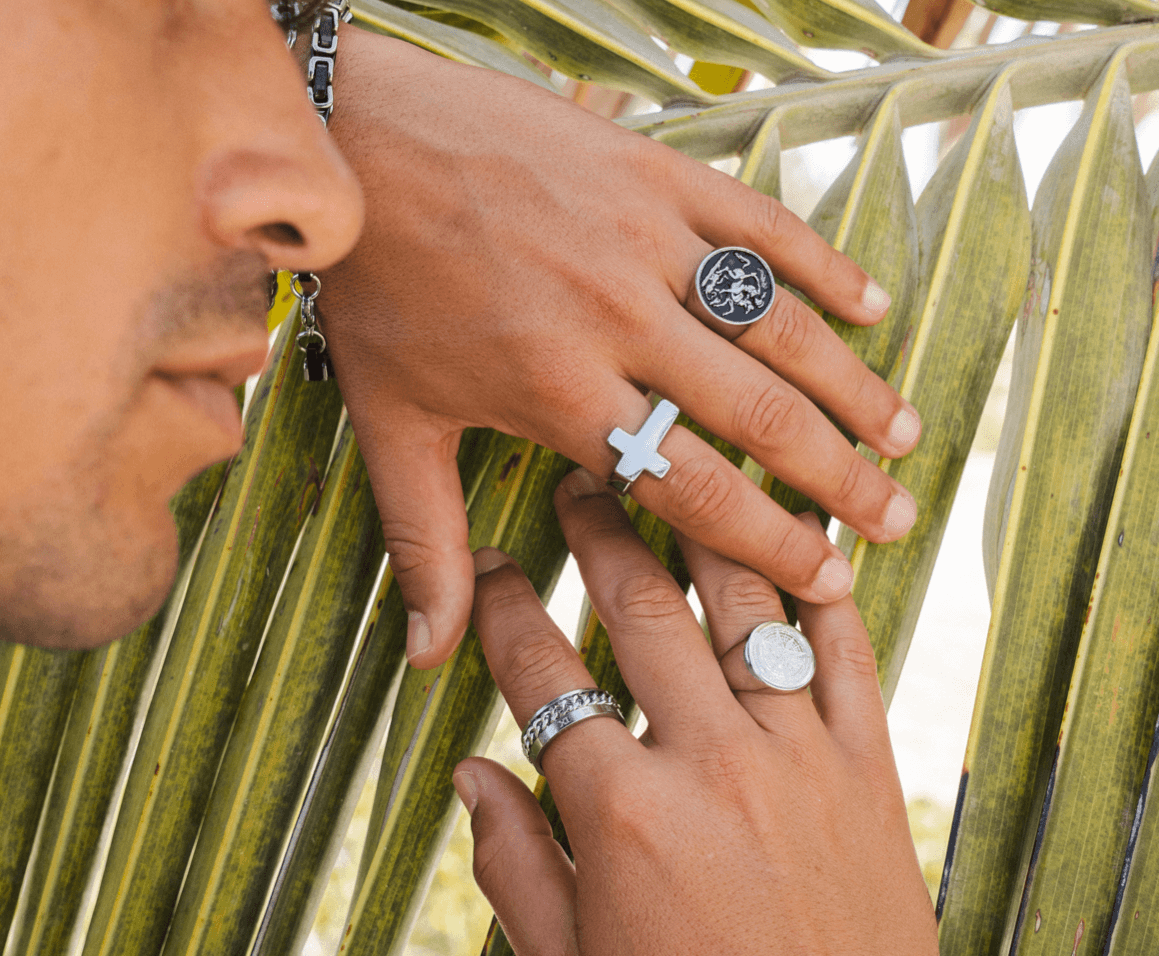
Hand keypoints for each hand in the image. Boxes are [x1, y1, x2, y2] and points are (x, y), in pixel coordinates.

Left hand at [319, 29, 921, 665]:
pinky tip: (871, 305)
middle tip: (898, 516)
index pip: (695, 486)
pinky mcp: (654, 172)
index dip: (774, 541)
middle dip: (840, 476)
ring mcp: (643, 238)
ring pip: (777, 326)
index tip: (833, 577)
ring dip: (851, 384)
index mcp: (561, 390)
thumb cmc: (377, 286)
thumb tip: (430, 655)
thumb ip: (426, 541)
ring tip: (908, 432)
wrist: (362, 143)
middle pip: (760, 414)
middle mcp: (618, 319)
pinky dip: (823, 265)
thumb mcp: (391, 422)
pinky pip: (759, 225)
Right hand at [453, 470, 938, 955]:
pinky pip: (847, 652)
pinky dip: (821, 585)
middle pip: (640, 609)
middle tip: (576, 484)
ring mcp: (800, 760)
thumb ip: (515, 864)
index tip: (488, 566)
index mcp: (625, 814)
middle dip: (598, 532)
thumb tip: (471, 771)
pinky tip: (799, 534)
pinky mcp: (871, 772)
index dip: (503, 608)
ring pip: (743, 606)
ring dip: (699, 531)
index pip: (542, 674)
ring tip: (673, 478)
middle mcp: (711, 763)